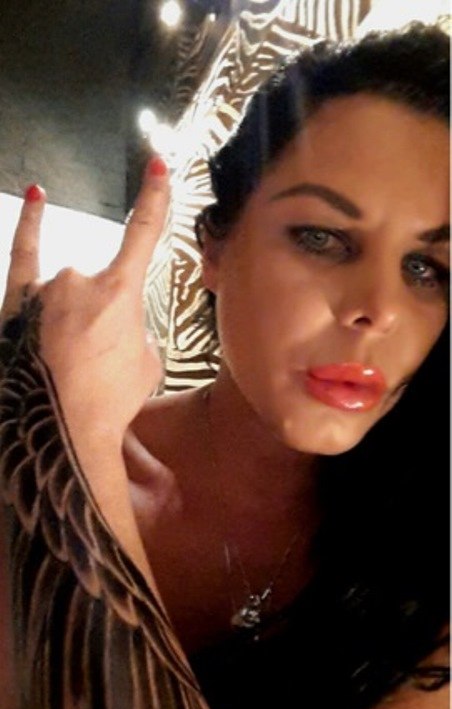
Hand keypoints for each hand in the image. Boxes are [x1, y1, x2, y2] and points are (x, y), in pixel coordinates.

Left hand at [1, 156, 169, 439]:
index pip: (143, 234)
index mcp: (119, 292)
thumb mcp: (145, 366)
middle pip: (100, 289)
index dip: (153, 199)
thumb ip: (135, 333)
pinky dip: (31, 225)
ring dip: (72, 326)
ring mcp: (43, 290)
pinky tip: (35, 197)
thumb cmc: (108, 401)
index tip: (156, 165)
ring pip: (67, 293)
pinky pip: (24, 254)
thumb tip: (118, 327)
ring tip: (71, 369)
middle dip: (102, 326)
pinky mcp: (14, 303)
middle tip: (98, 369)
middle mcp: (79, 279)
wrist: (57, 429)